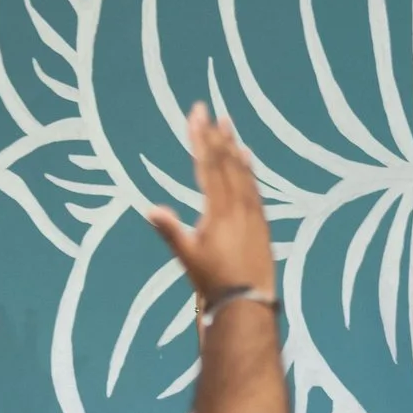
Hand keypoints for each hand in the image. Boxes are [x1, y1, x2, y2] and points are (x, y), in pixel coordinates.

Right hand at [147, 104, 276, 307]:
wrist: (247, 302)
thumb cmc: (213, 281)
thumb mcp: (188, 257)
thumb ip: (171, 231)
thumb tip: (151, 209)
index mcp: (218, 209)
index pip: (208, 165)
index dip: (200, 138)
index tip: (197, 114)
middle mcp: (238, 204)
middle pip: (226, 162)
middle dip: (216, 135)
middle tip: (210, 110)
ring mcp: (252, 212)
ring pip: (242, 172)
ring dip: (234, 147)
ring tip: (228, 125)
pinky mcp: (261, 221)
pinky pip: (254, 186)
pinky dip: (249, 168)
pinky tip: (248, 157)